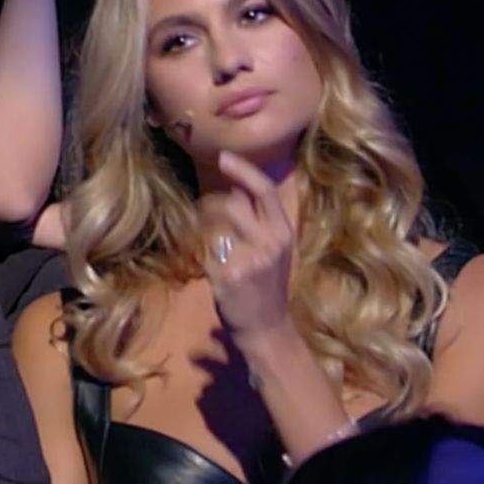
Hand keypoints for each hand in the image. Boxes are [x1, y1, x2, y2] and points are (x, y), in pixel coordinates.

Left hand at [198, 151, 295, 346]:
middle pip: (232, 204)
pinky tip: (210, 272)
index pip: (264, 191)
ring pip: (213, 228)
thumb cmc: (266, 285)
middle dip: (211, 205)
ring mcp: (249, 259)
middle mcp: (270, 242)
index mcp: (282, 232)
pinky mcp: (228, 276)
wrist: (266, 327)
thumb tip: (233, 189)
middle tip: (203, 213)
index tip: (223, 156)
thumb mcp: (272, 250)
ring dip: (204, 234)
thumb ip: (258, 222)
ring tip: (210, 249)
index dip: (243, 170)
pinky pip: (204, 253)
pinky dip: (201, 259)